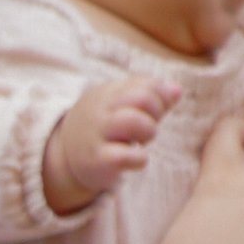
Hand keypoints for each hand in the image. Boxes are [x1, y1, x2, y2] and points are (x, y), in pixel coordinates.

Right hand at [41, 73, 181, 212]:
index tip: (153, 111)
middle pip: (142, 97)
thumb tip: (177, 90)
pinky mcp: (97, 159)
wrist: (66, 156)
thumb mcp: (121, 106)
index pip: (146, 84)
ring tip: (142, 140)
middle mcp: (101, 109)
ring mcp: (97, 134)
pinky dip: (140, 159)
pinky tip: (136, 159)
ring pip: (134, 121)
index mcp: (108, 92)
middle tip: (148, 126)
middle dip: (156, 112)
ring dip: (149, 131)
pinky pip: (126, 156)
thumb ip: (150, 96)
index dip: (160, 97)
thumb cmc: (103, 128)